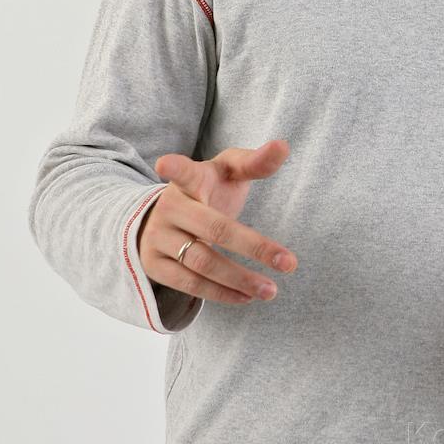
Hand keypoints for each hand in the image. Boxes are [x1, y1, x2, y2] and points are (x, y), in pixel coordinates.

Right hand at [137, 139, 297, 305]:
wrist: (163, 218)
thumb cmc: (207, 190)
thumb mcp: (227, 172)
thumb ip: (254, 162)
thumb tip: (283, 146)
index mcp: (188, 180)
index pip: (183, 172)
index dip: (174, 167)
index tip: (164, 163)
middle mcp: (169, 208)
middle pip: (214, 229)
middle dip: (254, 247)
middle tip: (289, 263)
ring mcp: (157, 238)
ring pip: (202, 262)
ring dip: (240, 279)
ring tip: (271, 290)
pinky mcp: (154, 265)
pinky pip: (188, 285)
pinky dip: (220, 293)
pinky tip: (246, 297)